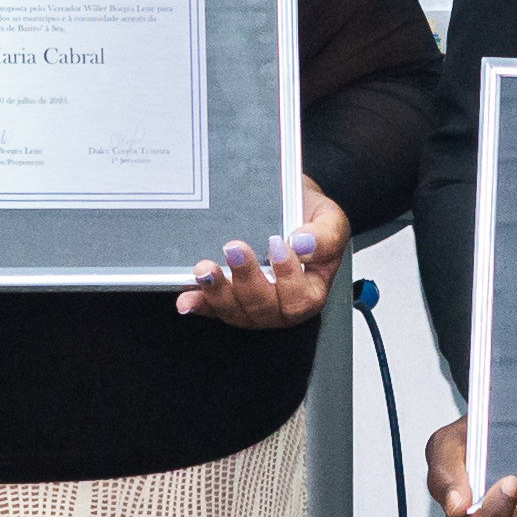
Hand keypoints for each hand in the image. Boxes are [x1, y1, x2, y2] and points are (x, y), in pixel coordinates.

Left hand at [173, 185, 352, 332]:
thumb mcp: (330, 219)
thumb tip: (303, 244)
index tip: (277, 245)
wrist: (286, 205)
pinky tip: (186, 298)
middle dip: (247, 281)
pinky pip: (211, 307)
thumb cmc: (308, 216)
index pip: (301, 299)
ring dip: (217, 293)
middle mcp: (279, 304)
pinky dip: (198, 303)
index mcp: (310, 290)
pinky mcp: (226, 299)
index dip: (288, 277)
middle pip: (263, 308)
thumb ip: (326, 235)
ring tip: (205, 269)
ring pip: (235, 312)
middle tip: (235, 248)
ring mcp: (250, 305)